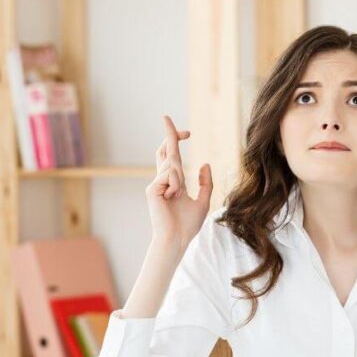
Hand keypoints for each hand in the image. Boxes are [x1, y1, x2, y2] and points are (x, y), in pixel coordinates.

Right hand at [145, 115, 212, 249]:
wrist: (177, 239)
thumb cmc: (188, 225)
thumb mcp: (204, 200)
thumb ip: (205, 183)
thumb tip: (205, 164)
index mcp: (172, 182)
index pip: (171, 156)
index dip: (175, 140)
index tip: (186, 131)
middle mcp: (161, 180)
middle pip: (165, 150)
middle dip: (169, 133)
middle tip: (166, 117)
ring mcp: (155, 184)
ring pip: (173, 165)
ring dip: (180, 179)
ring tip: (178, 196)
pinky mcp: (152, 189)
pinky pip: (170, 176)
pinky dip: (176, 185)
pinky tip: (172, 198)